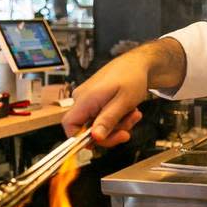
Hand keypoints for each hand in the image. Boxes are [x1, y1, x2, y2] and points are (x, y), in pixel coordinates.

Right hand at [61, 37, 185, 145]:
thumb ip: (108, 120)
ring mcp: (88, 101)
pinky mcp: (95, 102)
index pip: (69, 125)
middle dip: (110, 133)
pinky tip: (129, 112)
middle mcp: (82, 100)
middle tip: (127, 131)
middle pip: (87, 129)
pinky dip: (117, 119)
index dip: (80, 139)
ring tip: (133, 114)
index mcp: (85, 98)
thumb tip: (95, 138)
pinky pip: (103, 118)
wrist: (137, 64)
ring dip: (118, 125)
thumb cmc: (131, 77)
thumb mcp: (123, 102)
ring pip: (98, 125)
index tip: (100, 143)